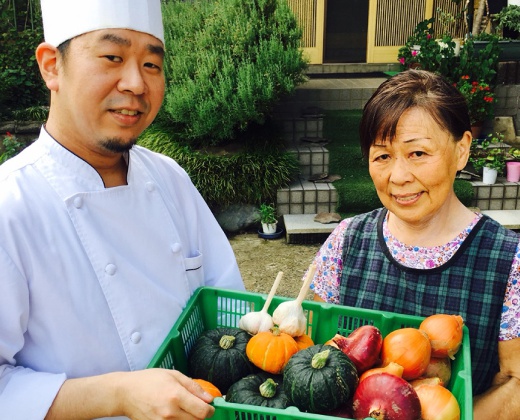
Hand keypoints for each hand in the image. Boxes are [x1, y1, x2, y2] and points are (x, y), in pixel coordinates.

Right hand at [45, 368, 214, 419]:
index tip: (209, 407)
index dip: (210, 410)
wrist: (124, 393)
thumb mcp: (173, 375)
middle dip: (200, 415)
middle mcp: (170, 412)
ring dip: (189, 419)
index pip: (202, 411)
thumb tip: (209, 398)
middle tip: (196, 406)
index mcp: (176, 395)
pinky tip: (174, 413)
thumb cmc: (148, 380)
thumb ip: (193, 387)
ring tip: (183, 408)